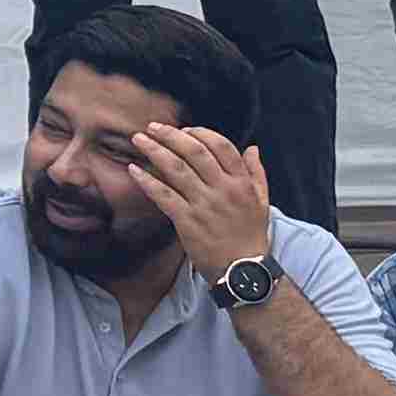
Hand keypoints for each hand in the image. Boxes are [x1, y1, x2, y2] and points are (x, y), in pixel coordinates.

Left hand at [111, 119, 278, 284]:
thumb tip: (252, 147)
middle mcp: (223, 190)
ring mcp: (204, 205)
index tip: (184, 129)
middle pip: (194, 152)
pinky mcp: (187, 221)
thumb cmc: (251, 234)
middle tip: (153, 127)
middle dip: (171, 135)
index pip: (221, 146)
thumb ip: (257, 172)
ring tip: (139, 139)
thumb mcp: (262, 201)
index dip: (201, 133)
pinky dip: (147, 180)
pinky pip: (163, 195)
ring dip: (154, 151)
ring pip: (176, 169)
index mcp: (242, 182)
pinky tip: (133, 169)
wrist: (242, 269)